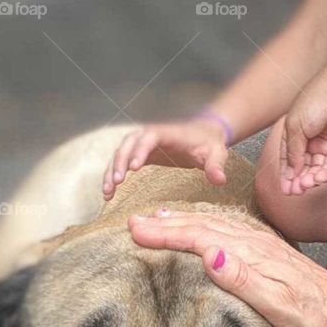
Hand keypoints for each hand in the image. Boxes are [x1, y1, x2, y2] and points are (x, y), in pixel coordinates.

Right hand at [102, 118, 228, 199]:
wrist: (204, 135)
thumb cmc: (210, 144)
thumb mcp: (217, 154)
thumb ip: (216, 166)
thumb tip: (219, 180)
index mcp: (167, 132)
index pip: (149, 137)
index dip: (140, 150)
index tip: (135, 167)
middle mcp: (150, 135)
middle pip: (128, 144)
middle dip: (120, 162)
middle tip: (116, 182)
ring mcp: (143, 145)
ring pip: (120, 154)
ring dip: (111, 172)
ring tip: (107, 193)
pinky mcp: (140, 155)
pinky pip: (122, 164)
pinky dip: (113, 177)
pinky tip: (108, 194)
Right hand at [129, 209, 326, 326]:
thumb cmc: (310, 314)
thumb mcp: (277, 305)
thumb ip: (243, 279)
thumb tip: (210, 256)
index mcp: (251, 255)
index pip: (200, 239)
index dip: (167, 234)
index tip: (138, 231)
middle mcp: (254, 242)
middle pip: (202, 227)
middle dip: (166, 223)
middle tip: (134, 222)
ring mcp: (259, 243)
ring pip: (212, 224)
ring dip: (181, 221)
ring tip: (155, 218)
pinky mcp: (264, 248)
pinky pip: (225, 229)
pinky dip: (204, 225)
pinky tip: (197, 226)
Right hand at [279, 80, 326, 195]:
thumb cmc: (315, 102)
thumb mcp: (295, 128)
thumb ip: (293, 152)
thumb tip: (292, 173)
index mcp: (294, 134)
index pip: (288, 160)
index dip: (286, 175)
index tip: (285, 189)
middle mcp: (309, 142)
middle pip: (302, 168)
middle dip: (298, 180)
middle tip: (295, 191)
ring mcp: (325, 146)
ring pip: (316, 169)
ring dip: (310, 179)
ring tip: (306, 185)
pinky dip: (325, 174)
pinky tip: (319, 179)